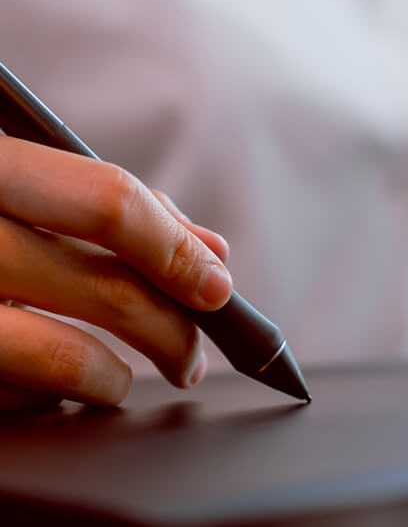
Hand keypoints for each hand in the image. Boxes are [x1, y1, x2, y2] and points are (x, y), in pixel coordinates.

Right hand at [0, 136, 232, 410]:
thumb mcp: (22, 180)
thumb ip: (111, 209)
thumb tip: (210, 249)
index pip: (107, 201)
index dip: (174, 247)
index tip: (218, 285)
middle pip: (104, 286)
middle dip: (171, 327)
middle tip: (196, 349)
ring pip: (61, 356)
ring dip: (120, 375)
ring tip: (140, 376)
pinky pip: (10, 394)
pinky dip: (58, 398)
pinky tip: (73, 389)